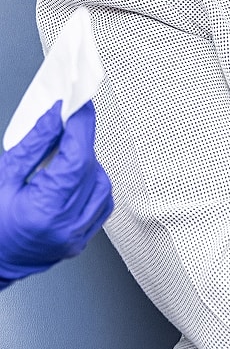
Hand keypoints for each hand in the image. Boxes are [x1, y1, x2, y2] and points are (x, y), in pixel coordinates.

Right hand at [0, 101, 113, 284]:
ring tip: (63, 157)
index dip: (81, 126)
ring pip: (100, 185)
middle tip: (67, 125)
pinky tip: (75, 178)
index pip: (78, 158)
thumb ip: (34, 145)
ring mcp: (74, 237)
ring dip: (88, 164)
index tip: (79, 106)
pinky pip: (100, 205)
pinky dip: (93, 185)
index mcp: (45, 212)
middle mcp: (65, 228)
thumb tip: (55, 117)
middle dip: (81, 140)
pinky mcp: (78, 241)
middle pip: (90, 168)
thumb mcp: (3, 177)